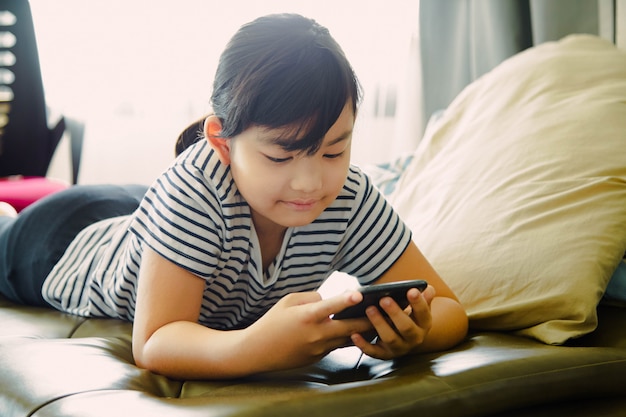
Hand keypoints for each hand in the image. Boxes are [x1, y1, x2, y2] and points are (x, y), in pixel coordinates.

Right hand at [243, 291, 372, 371]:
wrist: (259, 351)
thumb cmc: (273, 321)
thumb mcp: (288, 301)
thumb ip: (311, 297)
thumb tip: (329, 300)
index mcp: (307, 316)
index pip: (330, 306)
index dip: (345, 299)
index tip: (359, 293)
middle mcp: (316, 334)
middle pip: (349, 327)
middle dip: (369, 320)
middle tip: (386, 311)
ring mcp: (318, 348)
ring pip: (348, 339)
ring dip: (362, 331)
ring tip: (379, 321)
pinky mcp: (318, 357)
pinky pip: (337, 346)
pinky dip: (347, 338)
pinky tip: (357, 331)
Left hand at [350, 285, 434, 359]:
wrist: (404, 339)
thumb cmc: (408, 317)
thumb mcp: (417, 309)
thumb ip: (422, 298)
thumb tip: (428, 289)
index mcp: (424, 324)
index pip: (423, 313)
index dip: (418, 303)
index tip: (411, 290)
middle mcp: (414, 338)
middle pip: (406, 327)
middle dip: (395, 313)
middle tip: (384, 299)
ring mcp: (399, 348)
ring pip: (390, 338)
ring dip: (379, 324)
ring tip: (369, 309)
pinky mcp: (384, 355)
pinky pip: (373, 351)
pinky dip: (363, 344)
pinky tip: (355, 335)